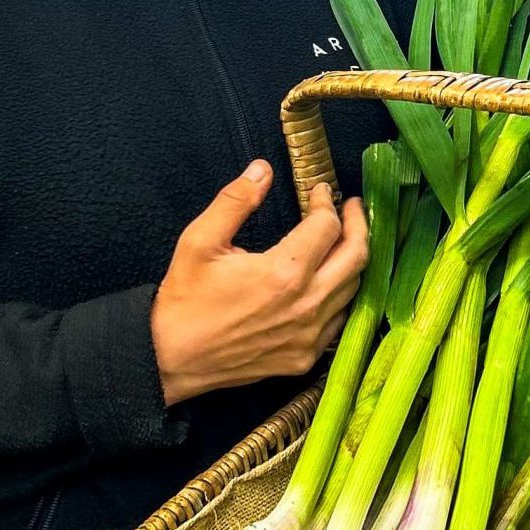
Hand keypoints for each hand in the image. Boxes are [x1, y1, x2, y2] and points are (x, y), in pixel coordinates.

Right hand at [150, 159, 368, 407]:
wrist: (171, 358)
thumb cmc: (184, 300)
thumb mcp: (200, 241)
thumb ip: (236, 201)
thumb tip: (262, 170)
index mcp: (283, 273)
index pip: (327, 226)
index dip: (326, 202)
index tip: (320, 191)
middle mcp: (305, 306)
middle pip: (355, 257)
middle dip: (359, 225)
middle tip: (352, 208)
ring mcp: (308, 337)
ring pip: (353, 290)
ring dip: (352, 260)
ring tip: (344, 240)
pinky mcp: (303, 358)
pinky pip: (338, 322)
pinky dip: (341, 296)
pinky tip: (331, 283)